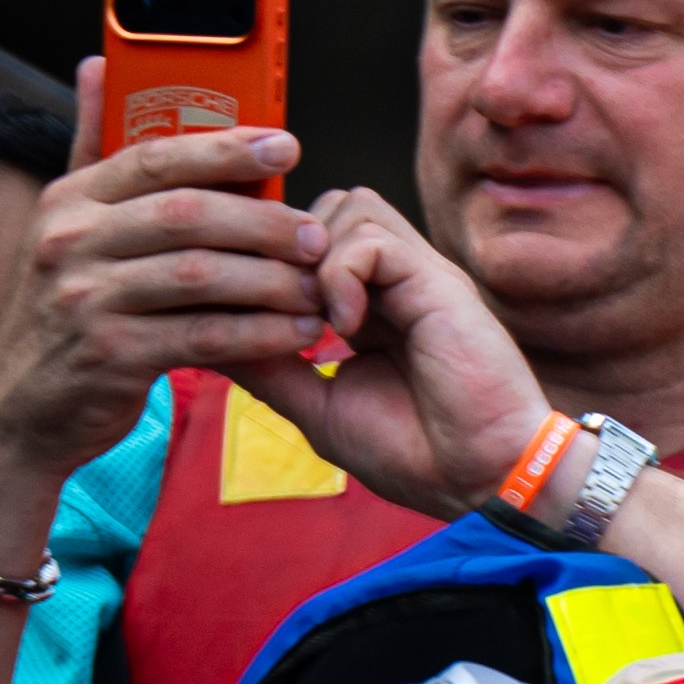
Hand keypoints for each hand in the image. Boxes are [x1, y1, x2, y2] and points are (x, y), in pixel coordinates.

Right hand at [0, 61, 332, 494]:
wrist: (24, 412)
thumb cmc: (68, 314)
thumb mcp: (67, 228)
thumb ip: (92, 148)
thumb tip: (98, 64)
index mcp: (69, 200)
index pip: (154, 155)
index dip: (226, 148)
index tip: (287, 147)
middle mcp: (67, 241)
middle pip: (189, 214)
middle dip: (265, 222)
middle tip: (319, 236)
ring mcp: (84, 299)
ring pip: (203, 275)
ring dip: (272, 281)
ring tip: (319, 288)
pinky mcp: (108, 355)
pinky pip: (204, 335)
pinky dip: (259, 333)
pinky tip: (296, 333)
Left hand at [243, 190, 562, 519]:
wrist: (478, 479)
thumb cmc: (413, 453)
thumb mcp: (316, 406)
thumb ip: (268, 365)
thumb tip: (205, 334)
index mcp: (372, 306)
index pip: (311, 241)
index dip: (273, 258)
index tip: (245, 303)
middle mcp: (398, 282)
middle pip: (327, 206)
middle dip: (287, 247)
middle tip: (277, 308)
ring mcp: (421, 278)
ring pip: (349, 205)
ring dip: (314, 257)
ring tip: (315, 319)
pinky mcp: (440, 284)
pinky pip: (372, 241)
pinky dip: (342, 276)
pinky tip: (345, 327)